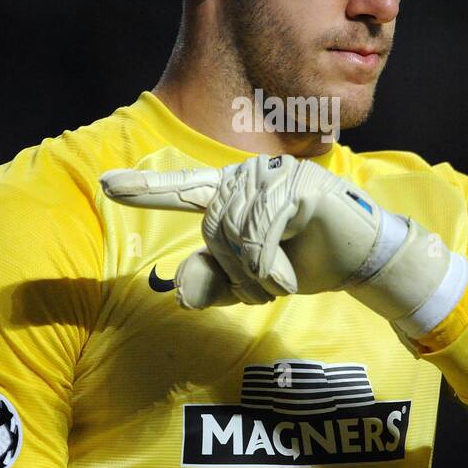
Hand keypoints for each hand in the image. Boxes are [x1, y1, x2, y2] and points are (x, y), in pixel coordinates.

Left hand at [99, 154, 467, 336]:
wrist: (361, 264)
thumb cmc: (307, 263)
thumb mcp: (252, 281)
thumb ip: (215, 282)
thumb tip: (178, 291)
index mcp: (232, 193)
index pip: (183, 189)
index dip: (144, 189)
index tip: (105, 183)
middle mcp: (247, 176)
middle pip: (211, 229)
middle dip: (235, 273)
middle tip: (265, 291)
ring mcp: (274, 175)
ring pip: (234, 234)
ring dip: (254, 275)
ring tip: (279, 282)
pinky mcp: (298, 185)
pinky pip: (261, 234)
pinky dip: (269, 268)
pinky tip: (288, 278)